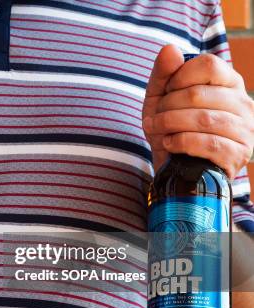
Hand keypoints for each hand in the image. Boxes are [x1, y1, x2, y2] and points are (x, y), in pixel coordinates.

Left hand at [142, 44, 253, 178]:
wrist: (175, 167)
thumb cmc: (171, 127)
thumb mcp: (160, 98)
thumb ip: (163, 73)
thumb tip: (169, 49)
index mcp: (229, 83)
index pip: (209, 65)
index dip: (180, 77)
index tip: (166, 92)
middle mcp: (244, 103)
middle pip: (198, 94)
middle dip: (167, 107)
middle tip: (154, 118)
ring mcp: (246, 130)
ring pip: (203, 119)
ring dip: (170, 125)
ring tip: (157, 130)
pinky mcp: (238, 154)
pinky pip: (209, 144)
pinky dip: (181, 142)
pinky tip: (169, 144)